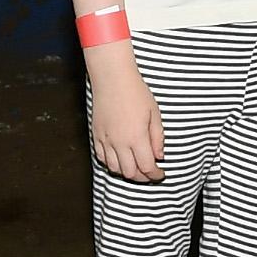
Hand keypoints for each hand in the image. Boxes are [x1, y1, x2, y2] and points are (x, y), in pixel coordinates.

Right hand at [87, 51, 162, 182]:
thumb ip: (157, 137)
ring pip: (114, 169)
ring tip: (136, 167)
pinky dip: (111, 164)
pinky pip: (101, 158)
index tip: (160, 174)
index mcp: (136, 138)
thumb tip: (159, 156)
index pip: (147, 167)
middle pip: (130, 173)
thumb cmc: (136, 92)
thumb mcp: (154, 113)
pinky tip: (119, 160)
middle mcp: (119, 142)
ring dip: (126, 172)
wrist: (113, 79)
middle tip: (150, 173)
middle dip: (143, 177)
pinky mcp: (96, 135)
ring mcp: (106, 140)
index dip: (155, 175)